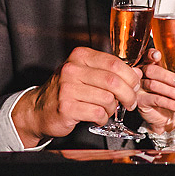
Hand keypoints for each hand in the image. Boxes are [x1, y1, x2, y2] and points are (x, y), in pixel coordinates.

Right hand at [12, 47, 142, 146]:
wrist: (38, 109)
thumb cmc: (66, 91)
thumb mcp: (86, 74)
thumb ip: (110, 71)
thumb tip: (136, 72)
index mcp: (80, 56)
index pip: (115, 63)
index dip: (130, 77)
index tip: (134, 86)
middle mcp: (72, 69)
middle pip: (114, 81)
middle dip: (128, 95)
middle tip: (130, 103)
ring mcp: (67, 88)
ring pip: (107, 99)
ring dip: (113, 109)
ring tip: (108, 110)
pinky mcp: (66, 107)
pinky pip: (97, 113)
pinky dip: (103, 118)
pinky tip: (98, 117)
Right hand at [136, 48, 174, 133]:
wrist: (164, 117)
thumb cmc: (169, 97)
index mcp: (149, 65)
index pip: (147, 56)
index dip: (151, 55)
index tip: (158, 56)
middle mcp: (141, 75)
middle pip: (152, 70)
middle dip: (169, 77)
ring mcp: (138, 88)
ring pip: (154, 85)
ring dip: (173, 92)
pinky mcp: (140, 101)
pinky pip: (155, 99)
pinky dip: (171, 103)